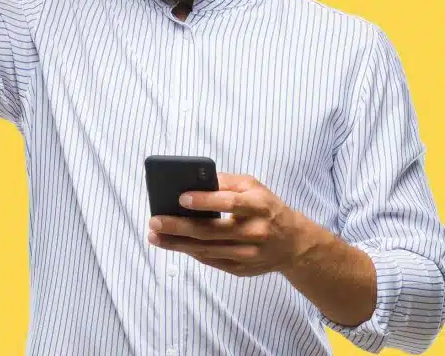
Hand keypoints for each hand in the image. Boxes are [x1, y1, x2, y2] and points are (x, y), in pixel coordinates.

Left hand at [146, 173, 316, 276]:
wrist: (294, 243)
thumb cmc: (266, 207)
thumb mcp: (253, 186)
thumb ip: (225, 182)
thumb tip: (192, 180)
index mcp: (259, 206)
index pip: (230, 203)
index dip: (205, 200)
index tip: (181, 198)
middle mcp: (256, 232)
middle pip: (212, 231)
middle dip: (179, 226)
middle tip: (155, 221)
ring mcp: (249, 254)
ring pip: (207, 250)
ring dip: (177, 244)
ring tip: (155, 235)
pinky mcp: (243, 269)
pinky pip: (211, 261)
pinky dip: (191, 252)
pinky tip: (174, 244)